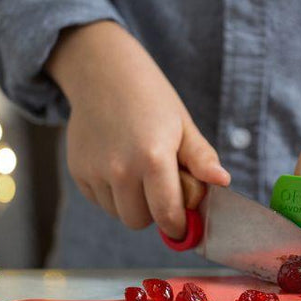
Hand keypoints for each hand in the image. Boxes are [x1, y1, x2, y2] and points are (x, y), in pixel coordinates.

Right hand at [45, 21, 229, 239]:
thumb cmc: (152, 100)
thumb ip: (202, 158)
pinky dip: (111, 193)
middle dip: (154, 212)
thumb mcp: (184, 125)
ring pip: (118, 214)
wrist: (104, 74)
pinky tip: (117, 165)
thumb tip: (222, 181)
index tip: (182, 223)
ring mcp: (95, 171)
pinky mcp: (77, 171)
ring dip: (131, 203)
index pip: (166, 215)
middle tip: (160, 186)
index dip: (177, 225)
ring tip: (138, 172)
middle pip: (139, 221)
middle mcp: (120, 169)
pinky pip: (99, 201)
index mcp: (153, 158)